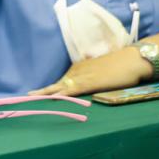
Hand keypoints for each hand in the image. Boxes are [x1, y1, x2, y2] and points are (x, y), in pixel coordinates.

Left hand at [29, 45, 148, 96]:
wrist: (132, 60)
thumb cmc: (121, 65)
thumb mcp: (102, 69)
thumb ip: (94, 75)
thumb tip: (92, 80)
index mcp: (79, 68)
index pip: (61, 80)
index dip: (50, 88)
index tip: (36, 93)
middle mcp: (78, 71)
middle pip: (57, 83)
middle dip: (42, 91)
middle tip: (27, 96)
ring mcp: (83, 76)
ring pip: (60, 86)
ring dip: (46, 93)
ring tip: (30, 98)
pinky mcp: (90, 83)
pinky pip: (72, 90)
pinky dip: (62, 94)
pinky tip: (52, 98)